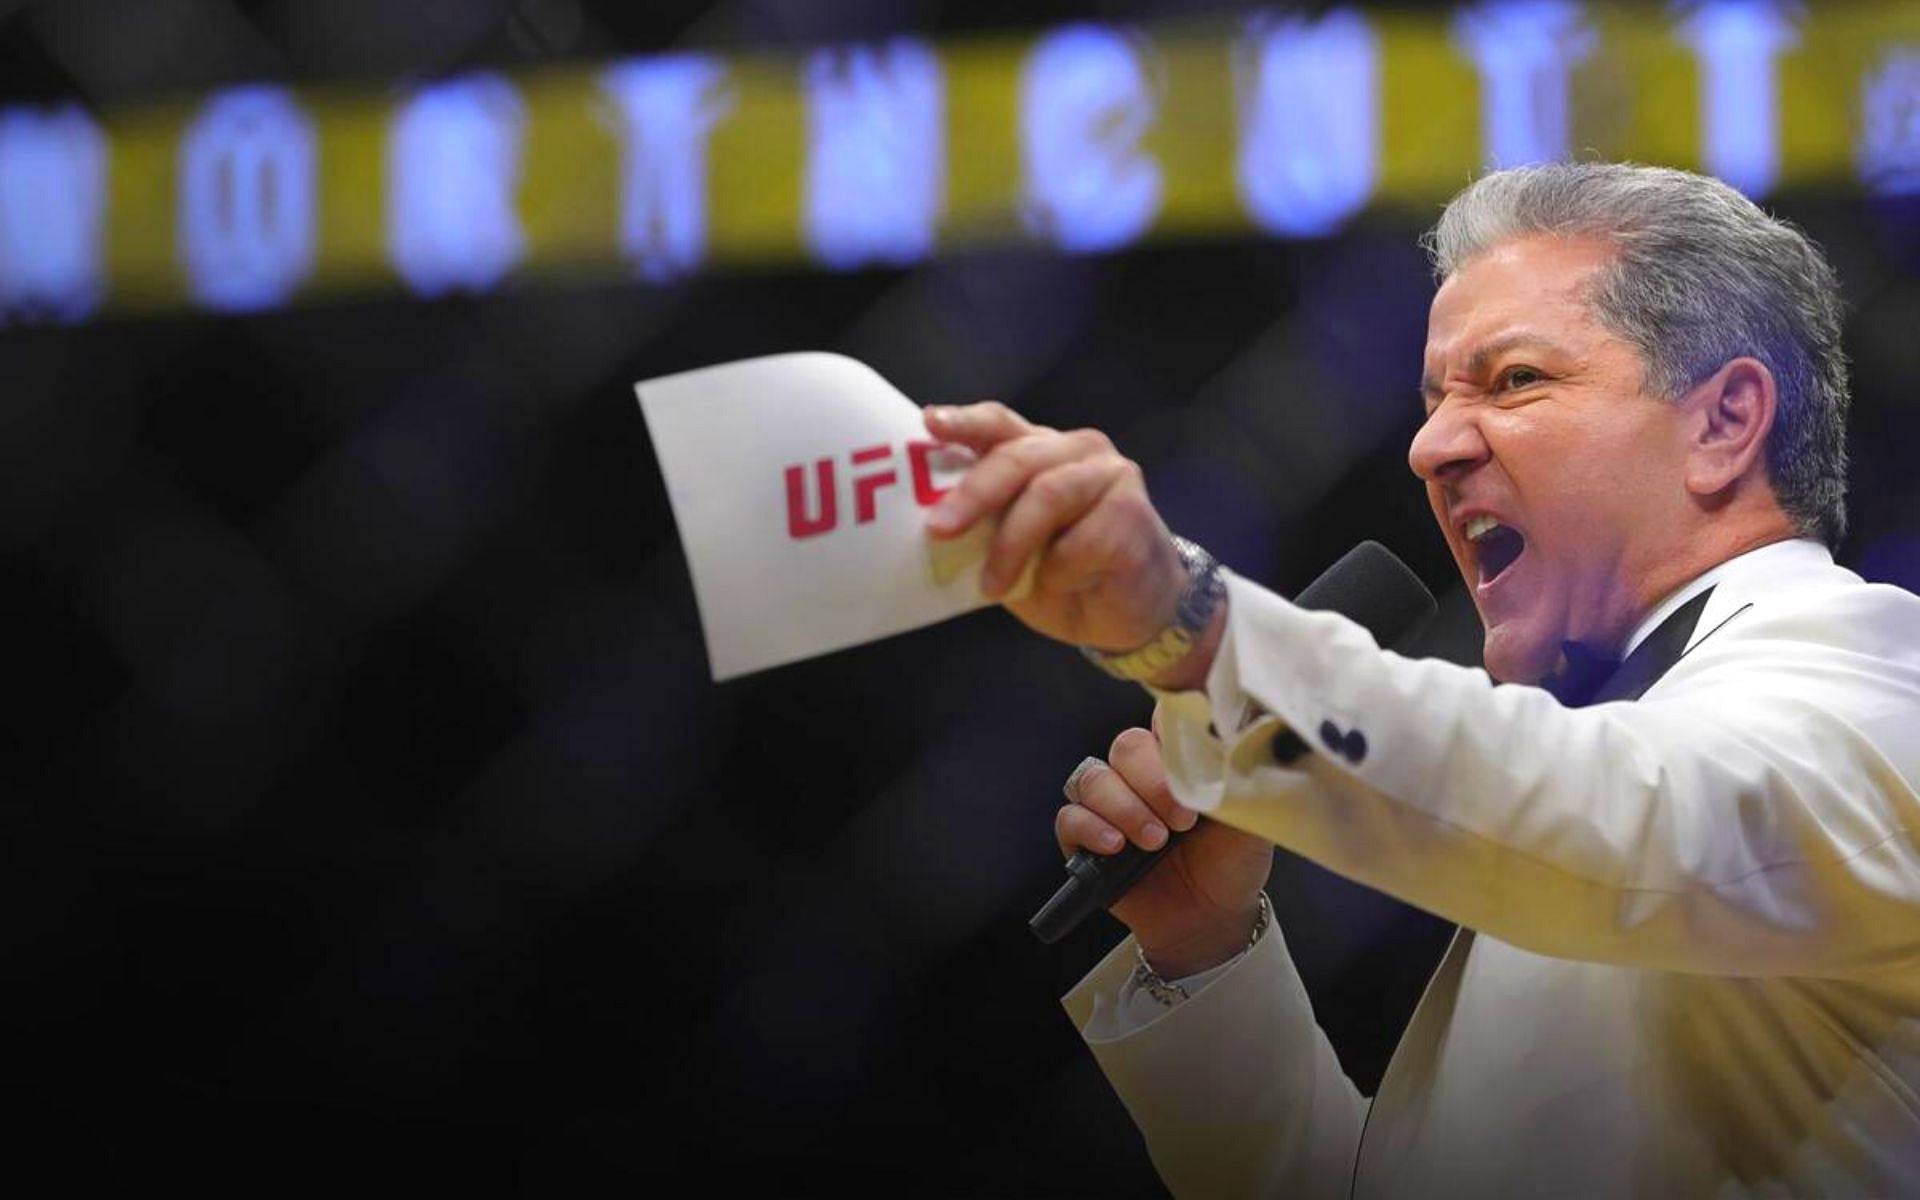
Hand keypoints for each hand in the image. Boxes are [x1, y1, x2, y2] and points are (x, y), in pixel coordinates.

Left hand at [923, 402, 1189, 658]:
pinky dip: (1059, 573)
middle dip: (974, 494)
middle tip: (939, 529)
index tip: (929, 423)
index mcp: (1041, 451)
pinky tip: (1066, 585)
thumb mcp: (1010, 552)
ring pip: (1047, 495)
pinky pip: (1078, 542)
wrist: (1131, 616)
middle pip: (1018, 457)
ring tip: (992, 586)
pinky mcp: (1131, 514)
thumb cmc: (1064, 578)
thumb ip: (982, 527)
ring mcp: (1111, 476)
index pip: (1000, 425)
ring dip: (1012, 545)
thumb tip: (932, 524)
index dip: (965, 422)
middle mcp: (1078, 450)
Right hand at [1056, 712, 1271, 976]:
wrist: (1211, 917)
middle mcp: (1139, 774)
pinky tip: (1117, 847)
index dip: (1171, 731)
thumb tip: (1238, 742)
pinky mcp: (1083, 837)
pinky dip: (1092, 828)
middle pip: (1125, 746)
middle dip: (1151, 781)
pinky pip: (1070, 817)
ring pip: (1094, 779)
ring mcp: (1108, 803)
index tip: (1192, 760)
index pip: (1163, 719)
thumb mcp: (1251, 821)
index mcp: (1178, 759)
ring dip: (1125, 809)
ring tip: (1155, 842)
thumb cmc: (1231, 863)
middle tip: (1181, 820)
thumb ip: (1243, 780)